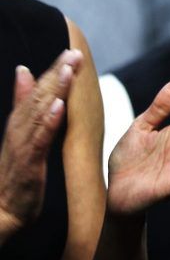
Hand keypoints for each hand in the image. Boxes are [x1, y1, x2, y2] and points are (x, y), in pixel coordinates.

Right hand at [0, 49, 79, 238]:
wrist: (3, 208)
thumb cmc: (14, 169)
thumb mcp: (20, 133)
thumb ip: (22, 102)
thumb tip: (23, 70)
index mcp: (20, 121)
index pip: (38, 91)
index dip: (54, 70)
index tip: (71, 51)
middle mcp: (19, 129)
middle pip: (39, 96)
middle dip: (57, 73)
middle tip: (74, 53)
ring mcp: (23, 145)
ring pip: (39, 113)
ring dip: (54, 90)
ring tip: (68, 71)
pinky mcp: (29, 162)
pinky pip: (39, 139)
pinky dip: (48, 121)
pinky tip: (59, 107)